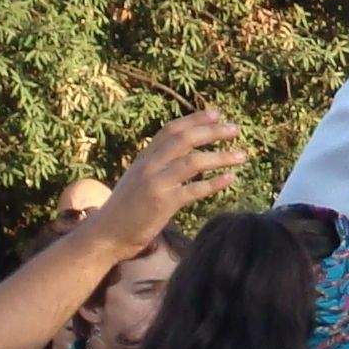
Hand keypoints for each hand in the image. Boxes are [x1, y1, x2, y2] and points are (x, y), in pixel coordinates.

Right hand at [88, 109, 251, 256]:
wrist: (105, 235)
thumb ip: (156, 166)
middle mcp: (149, 166)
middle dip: (212, 132)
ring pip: (193, 162)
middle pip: (185, 139)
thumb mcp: (137, 180)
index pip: (171, 130)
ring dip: (221, 156)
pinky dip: (214, 183)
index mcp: (144, 158)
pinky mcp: (163, 204)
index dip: (195, 119)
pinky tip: (230, 179)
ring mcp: (155, 184)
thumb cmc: (124, 210)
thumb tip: (182, 156)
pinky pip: (194, 190)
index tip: (216, 113)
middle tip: (235, 129)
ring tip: (242, 155)